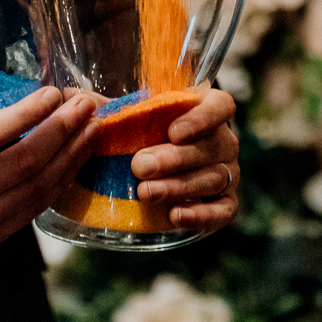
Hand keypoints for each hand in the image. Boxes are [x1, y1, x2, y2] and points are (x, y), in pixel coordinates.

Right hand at [0, 70, 98, 261]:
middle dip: (61, 130)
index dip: (26, 114)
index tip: (52, 92)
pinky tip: (75, 158)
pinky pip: (35, 208)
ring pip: (36, 188)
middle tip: (84, 105)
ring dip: (71, 155)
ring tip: (91, 127)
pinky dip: (61, 181)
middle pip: (24, 162)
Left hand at [131, 88, 239, 232]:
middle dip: (175, 158)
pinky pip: (223, 211)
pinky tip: (175, 215)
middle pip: (212, 146)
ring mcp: (229, 173)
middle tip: (140, 166)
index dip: (201, 118)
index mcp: (209, 111)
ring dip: (179, 186)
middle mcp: (225, 142)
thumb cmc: (146, 136)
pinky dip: (201, 215)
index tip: (173, 132)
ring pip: (214, 178)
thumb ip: (127, 111)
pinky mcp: (226, 203)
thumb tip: (92, 106)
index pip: (220, 107)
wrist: (155, 171)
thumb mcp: (138, 118)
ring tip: (146, 192)